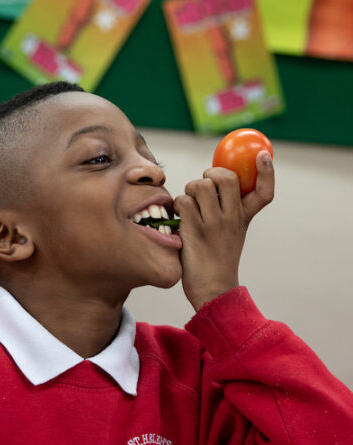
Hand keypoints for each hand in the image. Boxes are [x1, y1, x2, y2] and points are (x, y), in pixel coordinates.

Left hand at [174, 150, 273, 310]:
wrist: (212, 289)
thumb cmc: (216, 259)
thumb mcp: (230, 233)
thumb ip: (225, 210)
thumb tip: (208, 184)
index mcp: (244, 218)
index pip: (264, 191)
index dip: (267, 171)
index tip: (263, 155)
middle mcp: (233, 218)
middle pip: (226, 178)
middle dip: (210, 174)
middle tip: (203, 185)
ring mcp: (214, 224)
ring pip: (199, 186)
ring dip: (188, 190)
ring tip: (189, 206)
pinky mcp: (194, 231)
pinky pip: (182, 202)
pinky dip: (176, 206)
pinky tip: (179, 219)